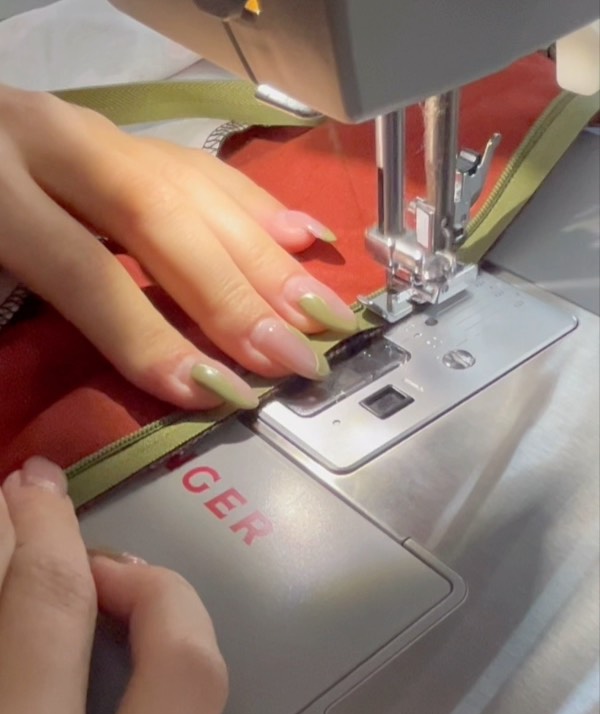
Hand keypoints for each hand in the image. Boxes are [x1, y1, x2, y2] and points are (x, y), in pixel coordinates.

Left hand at [0, 84, 355, 409]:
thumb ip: (38, 306)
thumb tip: (143, 375)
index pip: (88, 272)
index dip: (151, 337)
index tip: (214, 391)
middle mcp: (54, 143)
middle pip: (159, 217)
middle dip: (235, 293)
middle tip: (295, 356)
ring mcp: (93, 129)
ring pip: (192, 186)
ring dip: (264, 256)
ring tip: (315, 312)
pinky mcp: (120, 132)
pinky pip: (198, 165)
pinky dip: (256, 205)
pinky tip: (302, 235)